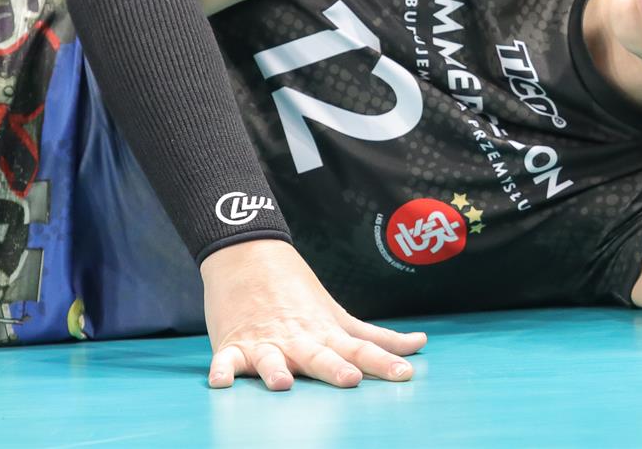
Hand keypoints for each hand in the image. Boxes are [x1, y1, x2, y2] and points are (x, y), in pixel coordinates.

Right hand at [200, 239, 426, 390]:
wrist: (249, 255)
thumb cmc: (300, 294)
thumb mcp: (339, 316)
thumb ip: (377, 338)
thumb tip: (421, 343)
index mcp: (326, 334)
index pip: (361, 349)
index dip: (383, 362)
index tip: (405, 374)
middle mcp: (299, 339)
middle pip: (319, 356)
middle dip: (334, 368)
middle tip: (350, 379)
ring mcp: (266, 342)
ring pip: (271, 359)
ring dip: (275, 370)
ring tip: (282, 384)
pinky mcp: (234, 343)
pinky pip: (226, 360)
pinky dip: (222, 369)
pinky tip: (221, 382)